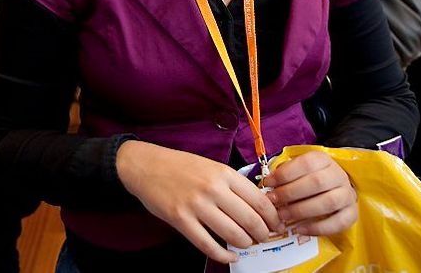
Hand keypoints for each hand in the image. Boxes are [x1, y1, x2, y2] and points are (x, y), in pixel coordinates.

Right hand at [116, 141, 283, 263]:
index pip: (260, 201)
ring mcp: (196, 205)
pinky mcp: (180, 220)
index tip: (276, 225)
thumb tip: (258, 207)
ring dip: (245, 244)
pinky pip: (208, 245)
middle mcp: (212, 188)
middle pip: (251, 220)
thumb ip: (232, 184)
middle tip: (263, 238)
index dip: (273, 218)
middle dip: (262, 235)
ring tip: (245, 244)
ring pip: (233, 235)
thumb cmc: (179, 166)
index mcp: (223, 173)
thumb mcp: (210, 166)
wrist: (145, 165)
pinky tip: (229, 255)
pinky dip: (223, 255)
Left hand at [264, 150, 356, 234]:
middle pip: (316, 182)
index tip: (268, 183)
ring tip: (283, 216)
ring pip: (328, 202)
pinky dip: (318, 228)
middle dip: (290, 193)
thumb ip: (285, 173)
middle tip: (273, 201)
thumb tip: (268, 183)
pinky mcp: (352, 213)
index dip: (285, 173)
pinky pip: (338, 222)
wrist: (335, 188)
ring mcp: (348, 195)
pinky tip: (300, 229)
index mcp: (323, 160)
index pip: (306, 163)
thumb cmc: (309, 178)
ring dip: (302, 210)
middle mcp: (338, 175)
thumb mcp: (298, 169)